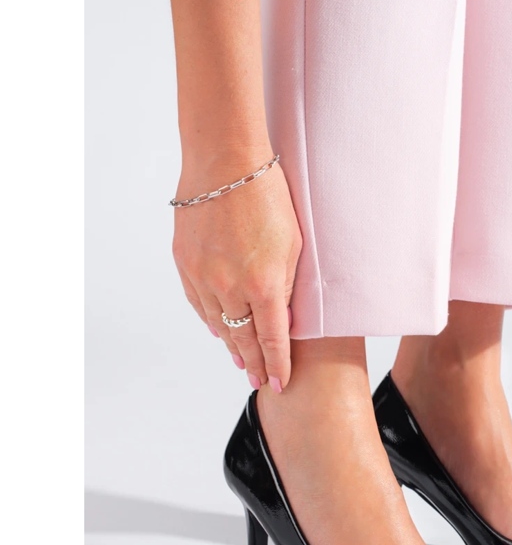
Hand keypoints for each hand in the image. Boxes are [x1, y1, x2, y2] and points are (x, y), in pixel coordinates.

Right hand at [172, 153, 301, 390]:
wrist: (224, 162)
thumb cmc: (268, 196)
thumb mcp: (294, 244)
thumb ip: (287, 286)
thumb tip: (282, 319)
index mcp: (265, 284)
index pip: (272, 339)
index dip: (276, 364)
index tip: (278, 382)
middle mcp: (230, 287)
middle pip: (242, 338)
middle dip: (252, 362)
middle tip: (257, 379)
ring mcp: (203, 276)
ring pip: (217, 324)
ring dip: (230, 344)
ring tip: (239, 360)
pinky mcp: (184, 263)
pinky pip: (197, 302)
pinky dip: (209, 319)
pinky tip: (217, 330)